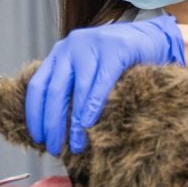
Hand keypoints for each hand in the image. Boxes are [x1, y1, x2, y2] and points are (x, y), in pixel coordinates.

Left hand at [25, 15, 184, 154]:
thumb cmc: (118, 61)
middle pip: (55, 90)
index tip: (38, 137)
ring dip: (75, 122)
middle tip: (55, 148)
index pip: (38, 86)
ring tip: (76, 145)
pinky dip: (93, 106)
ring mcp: (93, 45)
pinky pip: (100, 83)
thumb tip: (56, 127)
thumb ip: (72, 87)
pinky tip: (90, 125)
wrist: (153, 38)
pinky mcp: (116, 50)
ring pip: (78, 90)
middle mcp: (72, 46)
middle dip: (52, 123)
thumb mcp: (88, 69)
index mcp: (60, 53)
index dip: (35, 114)